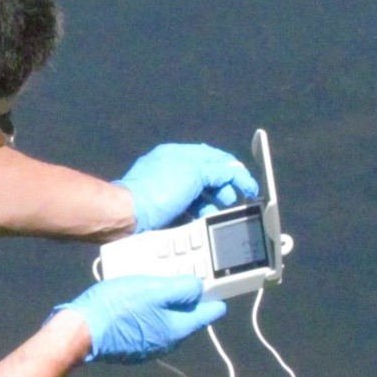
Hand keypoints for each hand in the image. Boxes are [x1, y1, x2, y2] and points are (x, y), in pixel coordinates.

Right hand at [54, 274, 225, 363]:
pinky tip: (133, 298)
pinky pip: (149, 324)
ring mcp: (150, 346)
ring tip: (149, 282)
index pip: (211, 312)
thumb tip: (200, 287)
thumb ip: (182, 288)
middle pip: (188, 315)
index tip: (214, 278)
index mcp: (179, 329)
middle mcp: (168, 342)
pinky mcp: (133, 345)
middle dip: (185, 294)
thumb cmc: (116, 308)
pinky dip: (148, 311)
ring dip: (164, 302)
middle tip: (173, 272)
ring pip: (167, 319)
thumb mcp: (153, 288)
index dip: (215, 292)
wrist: (80, 331)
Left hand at [115, 143, 259, 233]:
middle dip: (223, 189)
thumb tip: (233, 172)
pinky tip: (201, 222)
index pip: (214, 158)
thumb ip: (218, 171)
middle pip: (207, 177)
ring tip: (216, 214)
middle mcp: (172, 169)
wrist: (129, 216)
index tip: (248, 187)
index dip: (234, 171)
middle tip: (231, 201)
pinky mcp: (161, 209)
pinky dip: (196, 215)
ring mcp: (165, 190)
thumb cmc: (158, 191)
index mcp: (178, 154)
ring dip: (210, 204)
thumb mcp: (195, 174)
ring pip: (197, 196)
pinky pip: (185, 210)